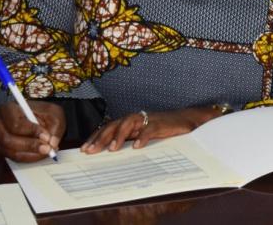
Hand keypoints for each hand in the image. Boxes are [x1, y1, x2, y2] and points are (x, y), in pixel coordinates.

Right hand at [0, 100, 64, 162]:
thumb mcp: (54, 115)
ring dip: (30, 153)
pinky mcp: (1, 148)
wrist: (41, 118)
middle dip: (29, 145)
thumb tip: (51, 143)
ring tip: (46, 151)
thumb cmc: (45, 114)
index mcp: (9, 109)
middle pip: (7, 139)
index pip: (15, 123)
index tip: (45, 136)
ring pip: (10, 151)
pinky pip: (12, 157)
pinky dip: (28, 157)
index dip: (30, 131)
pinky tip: (40, 154)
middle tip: (46, 148)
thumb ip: (55, 127)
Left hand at [82, 107, 215, 153]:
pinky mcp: (161, 124)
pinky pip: (150, 129)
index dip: (96, 137)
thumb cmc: (164, 129)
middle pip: (114, 125)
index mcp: (130, 122)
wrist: (187, 120)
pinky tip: (137, 147)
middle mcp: (136, 118)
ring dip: (119, 135)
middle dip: (101, 138)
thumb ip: (129, 140)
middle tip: (91, 151)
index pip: (108, 127)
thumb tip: (111, 153)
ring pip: (128, 123)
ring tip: (112, 149)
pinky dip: (143, 137)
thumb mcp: (143, 135)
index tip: (84, 149)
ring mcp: (148, 120)